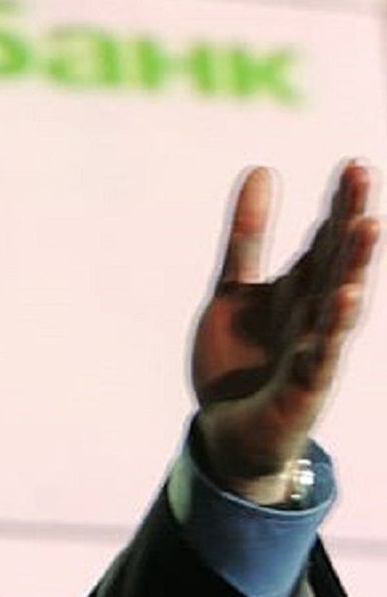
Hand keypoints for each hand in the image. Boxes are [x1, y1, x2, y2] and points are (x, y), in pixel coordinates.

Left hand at [192, 163, 378, 503]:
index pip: (324, 242)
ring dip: (352, 266)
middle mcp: (313, 317)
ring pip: (336, 304)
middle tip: (362, 173)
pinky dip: (330, 329)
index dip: (337, 205)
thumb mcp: (234, 288)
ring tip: (368, 225)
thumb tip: (263, 168)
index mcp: (299, 291)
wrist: (228, 432)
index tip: (353, 164)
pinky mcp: (301, 389)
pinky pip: (318, 356)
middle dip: (348, 220)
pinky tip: (343, 298)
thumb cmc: (241, 360)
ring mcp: (312, 353)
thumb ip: (248, 236)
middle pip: (334, 262)